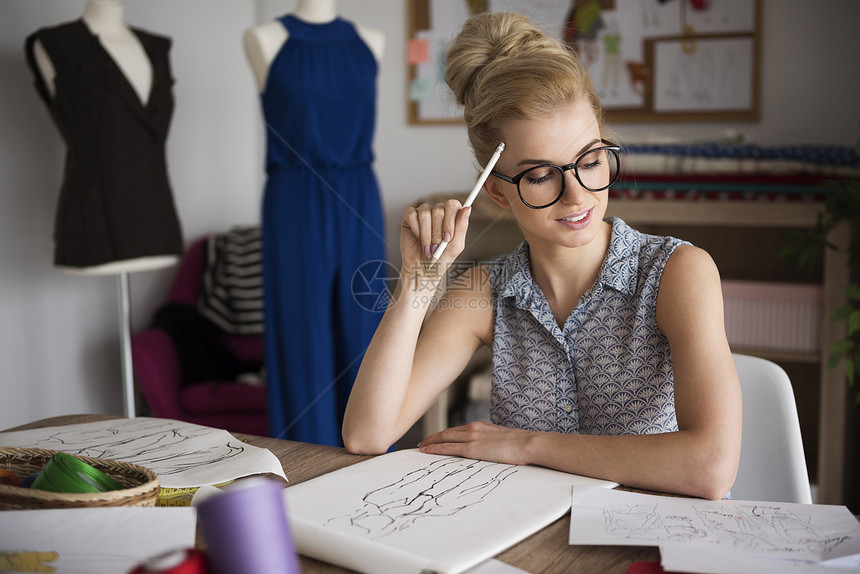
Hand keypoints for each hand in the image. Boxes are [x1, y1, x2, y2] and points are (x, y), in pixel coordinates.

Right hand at [399, 200, 470, 278]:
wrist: (422, 270)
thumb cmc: (441, 259)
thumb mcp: (455, 246)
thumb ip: (462, 227)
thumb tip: (467, 208)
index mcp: (451, 216)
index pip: (452, 205)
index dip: (450, 220)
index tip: (448, 238)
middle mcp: (437, 211)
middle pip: (439, 210)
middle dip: (437, 233)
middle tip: (437, 248)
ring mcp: (423, 212)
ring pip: (425, 214)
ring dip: (426, 235)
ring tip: (428, 250)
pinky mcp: (409, 216)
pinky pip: (412, 216)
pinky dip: (416, 230)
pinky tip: (417, 239)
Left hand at [417, 421, 532, 465]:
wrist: (528, 443)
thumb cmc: (521, 445)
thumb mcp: (503, 440)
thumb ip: (493, 442)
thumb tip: (491, 450)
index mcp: (481, 426)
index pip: (458, 429)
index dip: (446, 434)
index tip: (437, 438)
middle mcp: (474, 428)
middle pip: (447, 432)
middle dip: (433, 437)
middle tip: (423, 443)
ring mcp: (472, 437)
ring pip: (444, 438)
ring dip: (430, 442)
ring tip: (420, 448)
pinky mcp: (472, 449)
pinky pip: (448, 448)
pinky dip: (435, 449)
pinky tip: (426, 451)